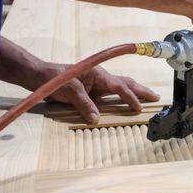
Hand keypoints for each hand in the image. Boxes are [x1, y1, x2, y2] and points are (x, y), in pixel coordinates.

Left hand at [35, 62, 159, 122]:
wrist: (37, 76)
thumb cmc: (52, 79)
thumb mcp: (68, 90)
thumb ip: (84, 104)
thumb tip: (96, 118)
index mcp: (98, 74)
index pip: (119, 87)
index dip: (130, 97)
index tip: (138, 108)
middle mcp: (100, 78)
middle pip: (126, 83)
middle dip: (141, 90)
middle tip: (156, 97)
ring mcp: (96, 85)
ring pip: (120, 88)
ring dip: (134, 93)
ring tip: (147, 98)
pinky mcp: (91, 92)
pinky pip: (110, 96)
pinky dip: (121, 99)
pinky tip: (126, 104)